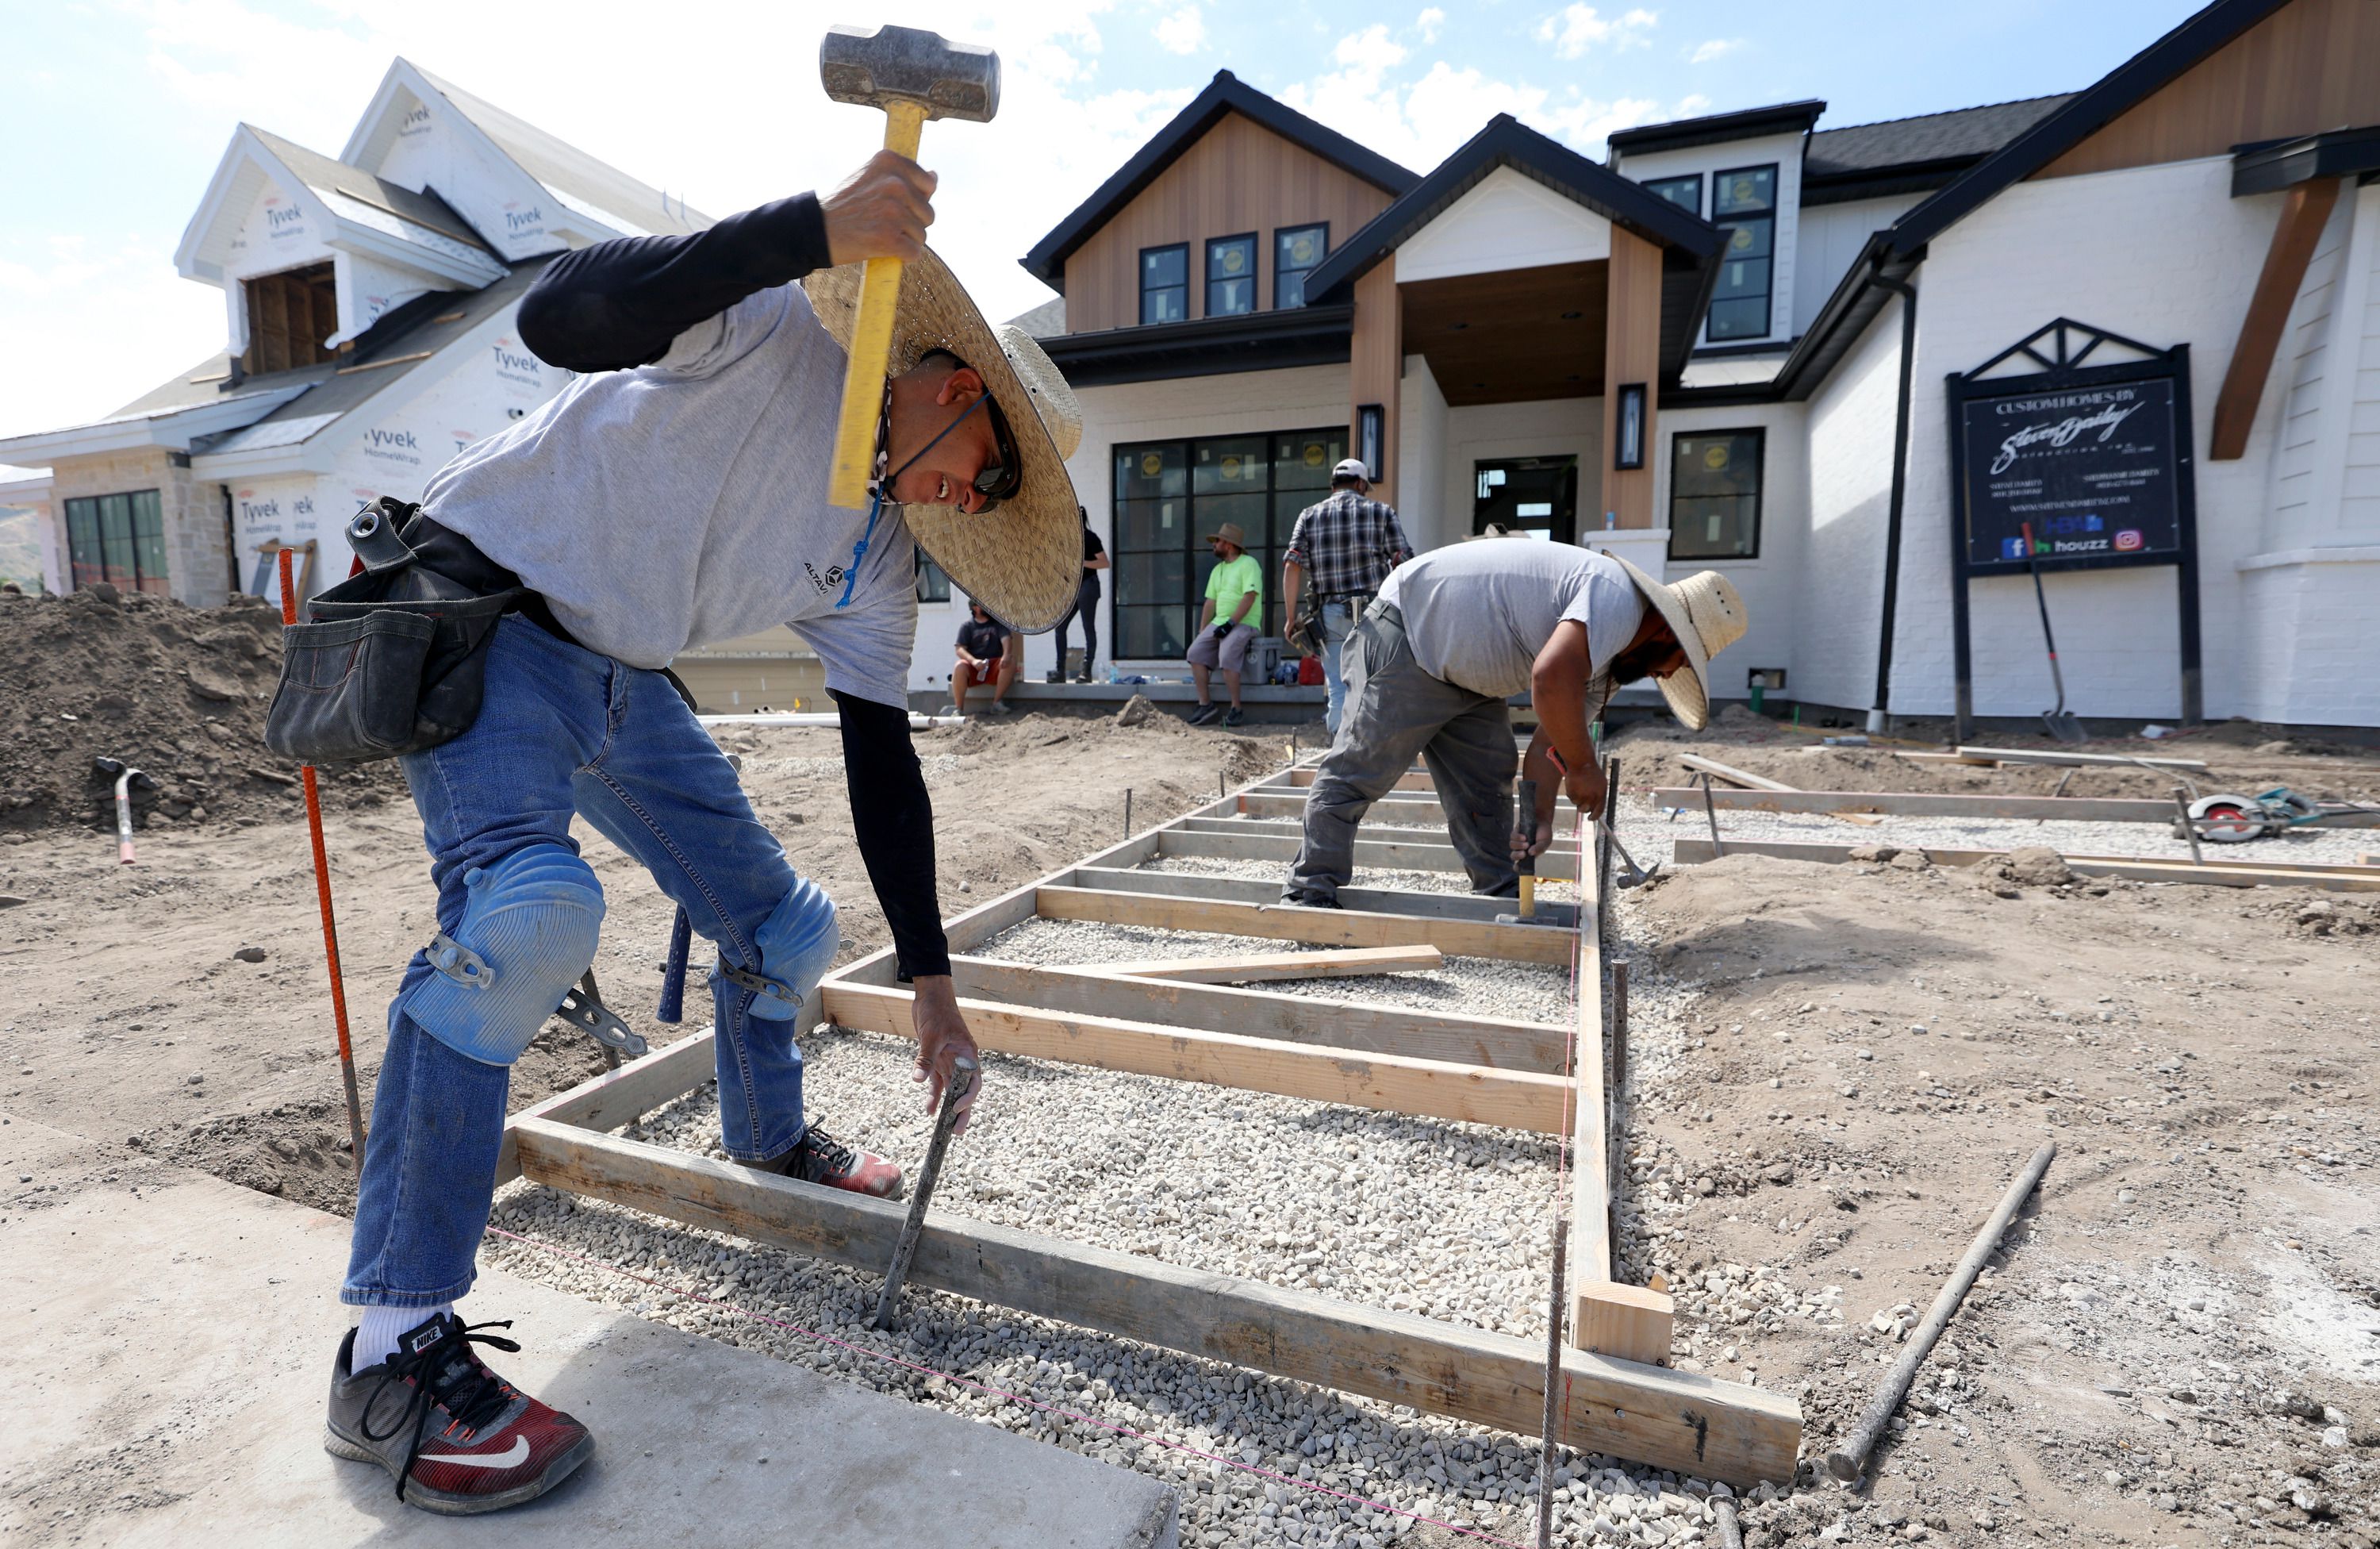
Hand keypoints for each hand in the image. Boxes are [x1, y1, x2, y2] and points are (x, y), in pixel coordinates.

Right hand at [821, 150, 935, 265]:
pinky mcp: (889, 237)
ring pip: (922, 235)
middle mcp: (894, 182)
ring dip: (905, 241)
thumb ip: (904, 178)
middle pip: (928, 212)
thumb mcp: (872, 178)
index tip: (889, 204)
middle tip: (880, 222)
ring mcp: (893, 210)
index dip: (913, 200)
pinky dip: (902, 257)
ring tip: (878, 234)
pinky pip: (915, 253)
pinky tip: (882, 249)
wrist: (816, 229)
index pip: (928, 184)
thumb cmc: (846, 206)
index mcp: (890, 161)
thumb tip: (935, 177)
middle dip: (910, 223)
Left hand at [908, 975, 980, 1133]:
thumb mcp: (932, 1036)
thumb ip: (926, 1058)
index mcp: (968, 1054)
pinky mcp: (937, 1060)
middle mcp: (961, 1061)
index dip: (968, 1097)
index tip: (956, 1109)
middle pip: (964, 1090)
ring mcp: (949, 1061)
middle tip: (958, 1131)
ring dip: (947, 1107)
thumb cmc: (938, 1011)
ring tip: (944, 1127)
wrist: (930, 996)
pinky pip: (937, 1082)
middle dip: (962, 1111)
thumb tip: (918, 1079)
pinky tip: (928, 1109)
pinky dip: (933, 1095)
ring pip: (951, 1090)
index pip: (973, 1081)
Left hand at [1510, 813, 1552, 865]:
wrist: (1542, 820)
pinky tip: (1524, 836)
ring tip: (1527, 841)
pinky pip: (1512, 837)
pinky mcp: (1515, 833)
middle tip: (1523, 853)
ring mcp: (1518, 841)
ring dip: (1518, 845)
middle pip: (1513, 856)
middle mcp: (1522, 849)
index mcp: (1529, 855)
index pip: (1520, 863)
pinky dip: (1517, 837)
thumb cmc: (1544, 833)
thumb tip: (1531, 853)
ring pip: (1512, 846)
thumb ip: (1539, 848)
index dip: (1517, 867)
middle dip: (1517, 856)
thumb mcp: (1545, 842)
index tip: (1517, 868)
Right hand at [1564, 762, 1608, 821]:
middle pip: (1587, 809)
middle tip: (1580, 802)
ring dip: (1576, 799)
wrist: (1581, 761)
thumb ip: (1598, 794)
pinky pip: (1571, 798)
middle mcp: (1593, 796)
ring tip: (1577, 788)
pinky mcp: (1574, 793)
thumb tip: (1595, 807)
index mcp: (1601, 793)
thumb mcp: (1600, 782)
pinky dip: (1571, 793)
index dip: (1594, 816)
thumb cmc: (1590, 770)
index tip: (1590, 818)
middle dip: (1583, 807)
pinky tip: (1573, 784)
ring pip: (1578, 804)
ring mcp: (1583, 795)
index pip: (1599, 810)